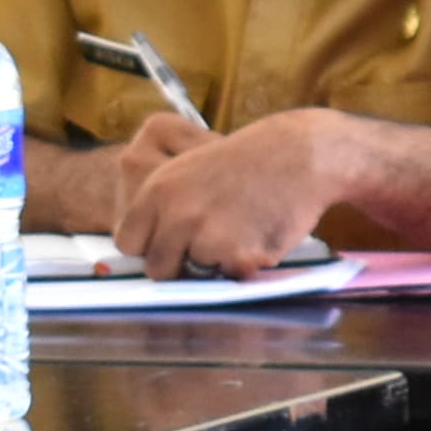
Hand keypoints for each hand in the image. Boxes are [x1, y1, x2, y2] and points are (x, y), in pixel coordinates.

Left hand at [109, 110, 340, 276]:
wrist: (302, 155)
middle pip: (158, 267)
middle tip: (212, 245)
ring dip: (217, 263)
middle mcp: (176, 214)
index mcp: (157, 191)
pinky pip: (232, 276)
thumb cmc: (250, 162)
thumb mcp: (191, 168)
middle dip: (181, 264)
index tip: (171, 243)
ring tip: (243, 232)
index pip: (129, 242)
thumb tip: (154, 251)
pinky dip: (246, 265)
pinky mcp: (237, 254)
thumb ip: (166, 207)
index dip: (151, 246)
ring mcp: (206, 236)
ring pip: (196, 274)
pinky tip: (261, 235)